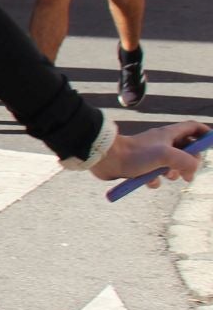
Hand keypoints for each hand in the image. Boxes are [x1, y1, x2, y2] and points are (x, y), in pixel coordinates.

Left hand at [90, 121, 206, 188]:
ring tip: (167, 176)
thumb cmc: (135, 154)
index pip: (193, 128)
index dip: (205, 134)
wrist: (106, 160)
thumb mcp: (166, 156)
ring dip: (173, 174)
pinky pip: (155, 177)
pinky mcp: (140, 167)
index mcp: (169, 135)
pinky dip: (154, 181)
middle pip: (186, 151)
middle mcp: (161, 143)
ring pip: (172, 166)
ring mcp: (151, 156)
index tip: (212, 146)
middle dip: (191, 163)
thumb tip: (193, 169)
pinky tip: (147, 180)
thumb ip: (186, 161)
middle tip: (188, 175)